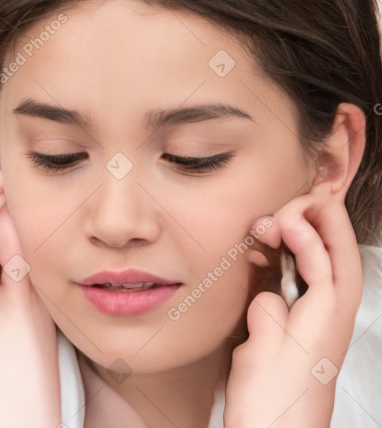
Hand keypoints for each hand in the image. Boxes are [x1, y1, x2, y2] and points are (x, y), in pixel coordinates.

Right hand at [223, 192, 362, 427]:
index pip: (325, 262)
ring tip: (300, 218)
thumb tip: (271, 295)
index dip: (305, 233)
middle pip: (344, 259)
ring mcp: (325, 326)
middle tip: (309, 199)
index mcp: (324, 322)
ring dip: (321, 239)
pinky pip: (315, 286)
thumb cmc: (271, 406)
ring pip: (334, 270)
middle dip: (330, 224)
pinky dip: (306, 263)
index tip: (283, 217)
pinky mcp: (311, 332)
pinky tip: (282, 258)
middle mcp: (332, 321)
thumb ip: (269, 310)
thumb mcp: (262, 352)